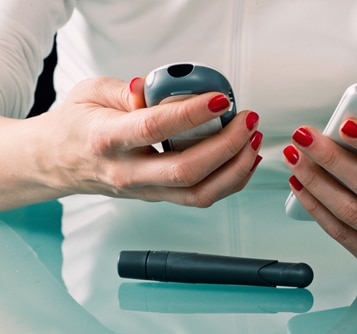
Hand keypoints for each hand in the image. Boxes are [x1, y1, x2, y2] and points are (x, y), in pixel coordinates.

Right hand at [1, 76, 261, 209]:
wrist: (57, 163)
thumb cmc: (74, 127)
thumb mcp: (90, 93)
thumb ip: (126, 90)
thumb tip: (160, 89)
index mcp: (107, 140)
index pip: (155, 128)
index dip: (192, 113)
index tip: (220, 98)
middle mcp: (128, 172)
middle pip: (186, 170)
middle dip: (227, 145)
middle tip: (247, 120)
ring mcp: (145, 191)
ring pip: (199, 193)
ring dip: (235, 168)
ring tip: (252, 140)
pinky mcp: (158, 197)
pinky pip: (200, 198)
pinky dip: (229, 182)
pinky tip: (243, 160)